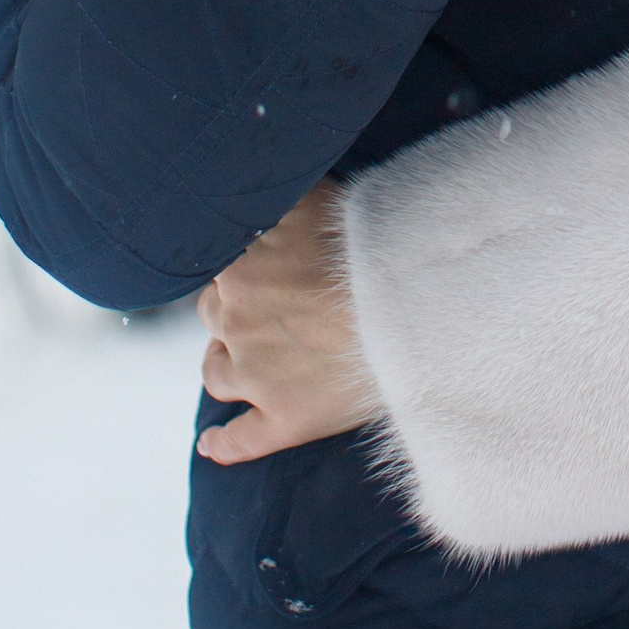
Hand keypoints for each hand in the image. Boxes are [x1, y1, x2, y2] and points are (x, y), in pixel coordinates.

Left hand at [195, 183, 377, 466]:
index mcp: (239, 268)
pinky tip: (212, 443)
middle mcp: (237, 322)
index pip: (220, 267)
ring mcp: (257, 376)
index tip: (264, 269)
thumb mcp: (322, 200)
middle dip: (232, 314)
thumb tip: (263, 185)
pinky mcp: (284, 420)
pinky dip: (221, 443)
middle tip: (266, 310)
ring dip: (224, 366)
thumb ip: (285, 199)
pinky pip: (238, 440)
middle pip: (215, 317)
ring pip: (217, 374)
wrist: (416, 306)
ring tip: (238, 365)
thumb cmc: (377, 246)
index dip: (242, 268)